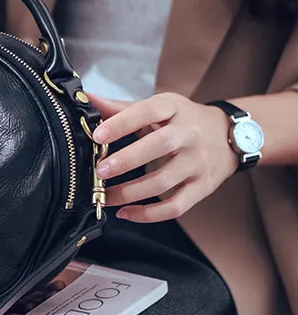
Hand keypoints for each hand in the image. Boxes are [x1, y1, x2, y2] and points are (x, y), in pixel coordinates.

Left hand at [89, 93, 236, 222]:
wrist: (230, 136)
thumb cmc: (183, 120)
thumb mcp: (159, 107)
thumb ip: (122, 108)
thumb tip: (86, 100)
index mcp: (174, 108)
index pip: (148, 111)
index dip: (122, 123)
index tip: (97, 135)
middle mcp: (189, 134)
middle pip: (159, 146)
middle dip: (127, 160)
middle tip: (100, 171)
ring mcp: (198, 162)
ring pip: (164, 182)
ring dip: (130, 193)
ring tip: (104, 196)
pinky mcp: (202, 187)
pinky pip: (175, 206)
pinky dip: (148, 214)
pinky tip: (125, 213)